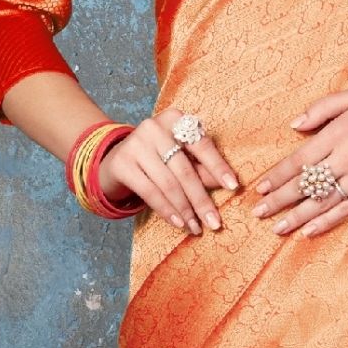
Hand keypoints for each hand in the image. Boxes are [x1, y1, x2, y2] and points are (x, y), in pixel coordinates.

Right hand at [97, 107, 239, 233]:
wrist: (113, 160)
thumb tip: (229, 185)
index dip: (219, 167)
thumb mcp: (180, 157)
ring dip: (185, 210)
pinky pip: (150, 192)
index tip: (234, 187)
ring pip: (168, 183)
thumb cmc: (157, 158)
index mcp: (175, 119)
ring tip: (196, 228)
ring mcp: (135, 144)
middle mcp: (154, 127)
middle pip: (185, 169)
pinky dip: (167, 210)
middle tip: (215, 222)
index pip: (202, 145)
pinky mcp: (122, 164)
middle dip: (201, 199)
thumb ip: (202, 168)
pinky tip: (178, 223)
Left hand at [251, 87, 347, 238]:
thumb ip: (321, 108)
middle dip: (279, 200)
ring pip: (322, 201)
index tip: (260, 188)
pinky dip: (326, 222)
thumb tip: (294, 125)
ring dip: (297, 216)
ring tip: (276, 228)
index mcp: (338, 134)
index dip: (278, 175)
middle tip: (257, 213)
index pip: (299, 159)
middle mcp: (346, 159)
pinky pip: (346, 210)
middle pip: (305, 184)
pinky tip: (308, 231)